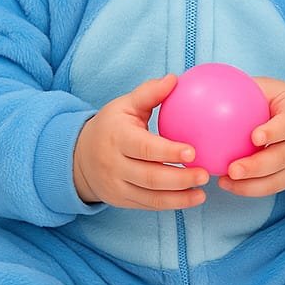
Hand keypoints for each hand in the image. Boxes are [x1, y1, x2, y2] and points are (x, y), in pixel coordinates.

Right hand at [73, 74, 209, 209]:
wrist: (79, 156)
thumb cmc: (111, 126)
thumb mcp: (124, 106)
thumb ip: (149, 93)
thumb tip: (174, 79)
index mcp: (117, 138)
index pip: (144, 148)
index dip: (168, 151)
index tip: (193, 151)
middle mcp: (114, 165)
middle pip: (150, 177)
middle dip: (179, 179)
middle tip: (204, 174)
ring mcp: (116, 186)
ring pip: (150, 197)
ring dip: (179, 197)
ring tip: (202, 192)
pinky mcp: (121, 201)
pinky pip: (148, 205)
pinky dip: (171, 204)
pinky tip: (191, 198)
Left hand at [217, 77, 284, 197]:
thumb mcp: (274, 90)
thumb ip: (249, 88)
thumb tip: (211, 84)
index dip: (273, 132)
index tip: (255, 137)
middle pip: (281, 158)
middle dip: (257, 166)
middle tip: (232, 170)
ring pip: (277, 179)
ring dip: (250, 184)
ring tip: (224, 182)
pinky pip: (272, 188)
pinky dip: (250, 189)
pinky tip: (228, 185)